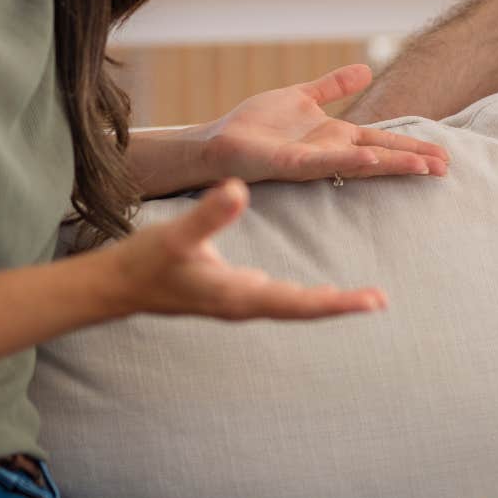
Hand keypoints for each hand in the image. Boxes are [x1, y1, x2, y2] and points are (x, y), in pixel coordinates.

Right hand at [109, 179, 386, 319]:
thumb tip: (238, 189)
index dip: (336, 303)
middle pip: (304, 309)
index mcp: (238, 295)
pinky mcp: (234, 295)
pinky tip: (320, 291)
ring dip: (327, 302)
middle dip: (341, 305)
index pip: (298, 303)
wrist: (116, 286)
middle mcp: (245, 304)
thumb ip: (209, 214)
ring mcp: (240, 302)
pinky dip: (306, 296)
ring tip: (363, 299)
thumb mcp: (176, 234)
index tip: (372, 302)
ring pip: (294, 306)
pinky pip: (280, 299)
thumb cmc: (145, 263)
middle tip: (380, 301)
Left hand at [198, 64, 448, 183]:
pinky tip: (371, 156)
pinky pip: (326, 161)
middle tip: (447, 167)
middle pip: (382, 153)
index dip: (412, 145)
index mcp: (335, 135)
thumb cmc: (255, 125)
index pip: (383, 139)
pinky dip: (350, 158)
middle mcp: (331, 150)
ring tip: (426, 167)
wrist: (217, 143)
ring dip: (393, 163)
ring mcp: (314, 159)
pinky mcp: (292, 163)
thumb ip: (333, 85)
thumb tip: (366, 70)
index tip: (443, 153)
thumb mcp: (302, 97)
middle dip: (414, 160)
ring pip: (362, 160)